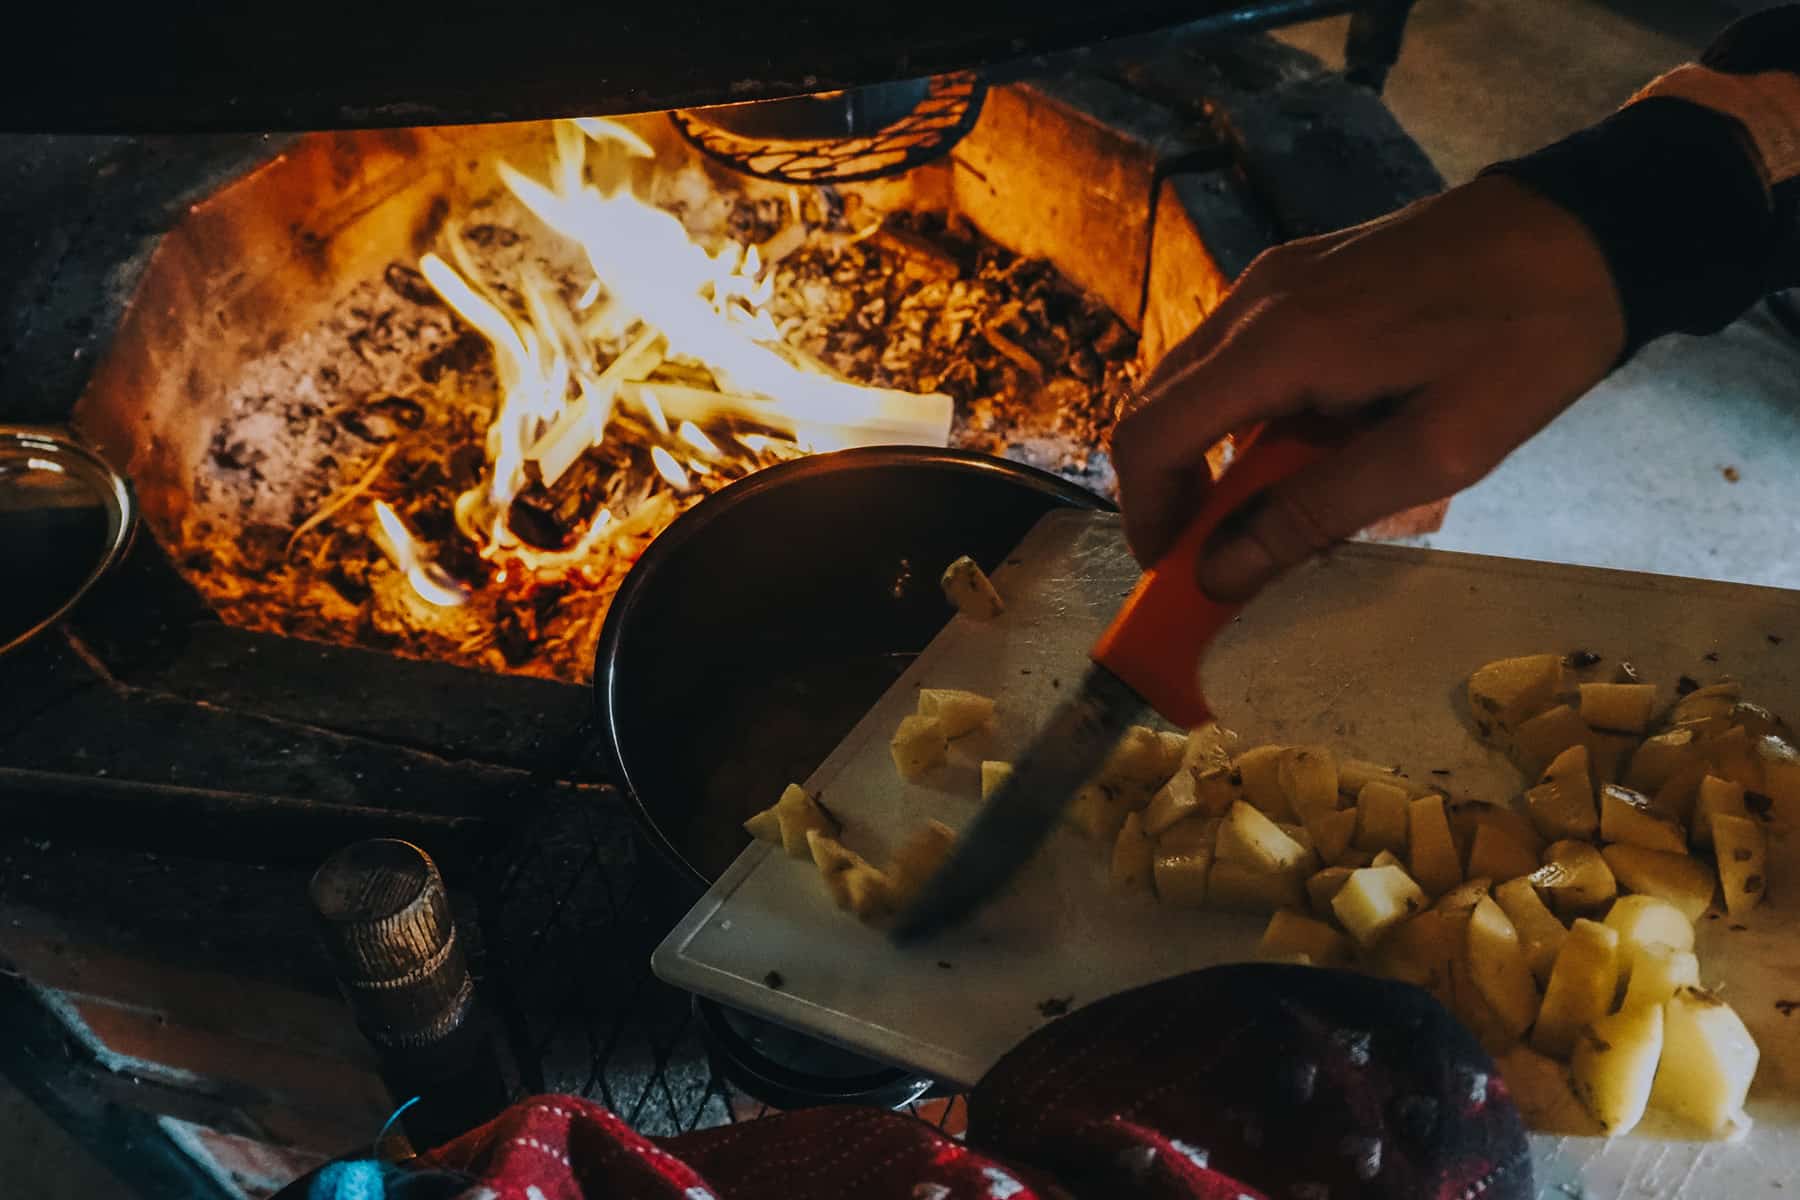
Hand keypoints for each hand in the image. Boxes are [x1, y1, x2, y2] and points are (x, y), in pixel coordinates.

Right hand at [1111, 175, 1625, 601]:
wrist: (1588, 228)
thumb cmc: (1525, 344)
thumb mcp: (1433, 454)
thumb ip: (1313, 514)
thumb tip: (1217, 575)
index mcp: (1278, 345)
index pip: (1149, 436)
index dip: (1145, 513)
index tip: (1175, 572)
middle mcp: (1255, 301)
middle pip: (1156, 407)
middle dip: (1171, 490)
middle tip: (1218, 551)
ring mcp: (1275, 278)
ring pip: (1193, 380)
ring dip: (1208, 452)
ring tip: (1271, 502)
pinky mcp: (1303, 272)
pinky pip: (1236, 353)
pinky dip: (1241, 412)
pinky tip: (1304, 441)